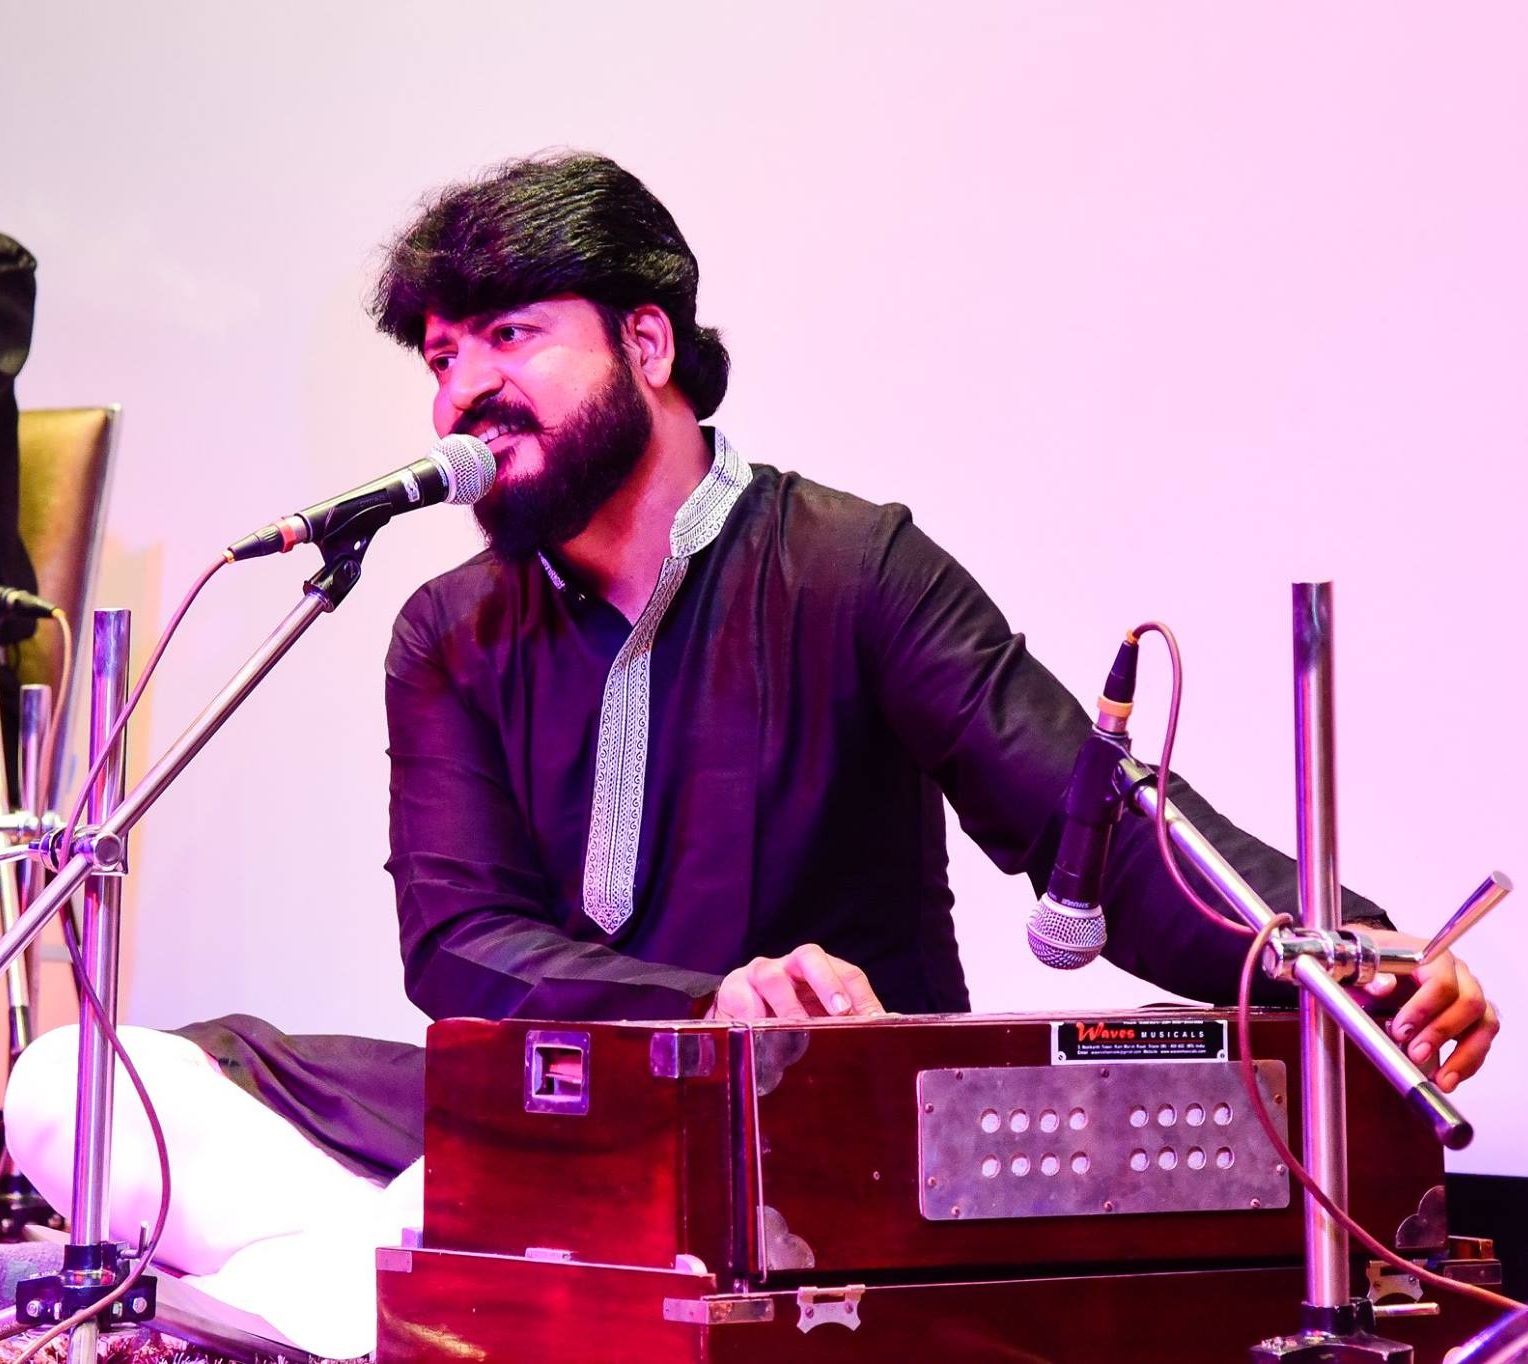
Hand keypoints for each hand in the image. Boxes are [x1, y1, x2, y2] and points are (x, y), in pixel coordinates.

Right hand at [710, 944, 884, 1021]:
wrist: (738, 1021)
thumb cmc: (786, 1020)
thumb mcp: (818, 1020)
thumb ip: (846, 1023)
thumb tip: (887, 1028)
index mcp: (818, 971)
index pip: (847, 973)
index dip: (862, 996)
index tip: (873, 1021)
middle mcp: (789, 965)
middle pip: (810, 956)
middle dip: (827, 982)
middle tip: (840, 1011)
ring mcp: (758, 974)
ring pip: (772, 975)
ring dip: (788, 1005)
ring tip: (797, 1028)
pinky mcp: (732, 989)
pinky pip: (741, 996)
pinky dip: (753, 1014)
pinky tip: (761, 1032)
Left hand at [1361, 929, 1499, 1091]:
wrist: (1375, 964)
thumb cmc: (1371, 963)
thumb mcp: (1361, 964)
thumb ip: (1368, 974)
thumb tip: (1381, 986)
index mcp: (1432, 957)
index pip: (1441, 982)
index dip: (1423, 1009)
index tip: (1400, 1031)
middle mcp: (1458, 974)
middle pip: (1469, 1003)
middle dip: (1441, 1034)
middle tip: (1415, 1055)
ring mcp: (1469, 995)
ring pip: (1484, 1024)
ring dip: (1464, 1056)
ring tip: (1441, 1080)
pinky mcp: (1473, 1018)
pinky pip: (1482, 1040)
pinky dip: (1468, 1063)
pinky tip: (1447, 1078)